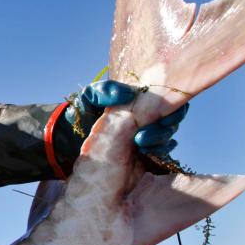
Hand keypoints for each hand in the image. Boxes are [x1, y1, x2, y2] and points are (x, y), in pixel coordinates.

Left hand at [66, 81, 187, 156]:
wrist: (70, 140)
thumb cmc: (82, 113)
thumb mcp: (89, 97)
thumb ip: (103, 90)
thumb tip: (126, 94)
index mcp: (139, 100)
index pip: (167, 96)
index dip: (173, 102)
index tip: (164, 110)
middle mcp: (147, 116)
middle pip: (172, 116)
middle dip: (168, 122)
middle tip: (155, 127)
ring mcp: (146, 135)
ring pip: (168, 134)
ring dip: (160, 138)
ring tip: (140, 142)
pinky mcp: (144, 154)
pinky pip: (161, 152)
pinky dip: (159, 151)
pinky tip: (145, 152)